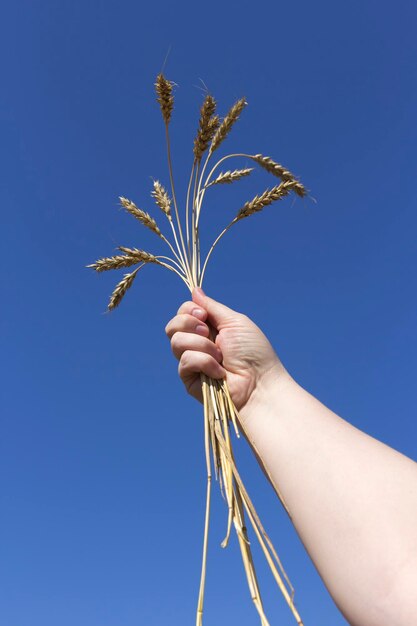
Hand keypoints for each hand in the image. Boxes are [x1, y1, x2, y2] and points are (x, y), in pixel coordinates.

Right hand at [165, 287, 284, 414]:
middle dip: (189, 324)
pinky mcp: (189, 379)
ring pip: (176, 342)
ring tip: (220, 355)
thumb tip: (195, 290)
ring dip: (202, 345)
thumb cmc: (254, 352)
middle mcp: (197, 344)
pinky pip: (185, 360)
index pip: (183, 313)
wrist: (259, 382)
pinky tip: (219, 372)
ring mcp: (192, 362)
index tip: (203, 315)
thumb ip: (212, 307)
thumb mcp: (234, 322)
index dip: (188, 310)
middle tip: (208, 332)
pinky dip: (205, 363)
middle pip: (172, 326)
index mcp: (208, 329)